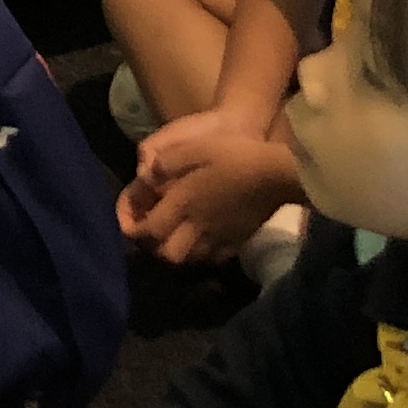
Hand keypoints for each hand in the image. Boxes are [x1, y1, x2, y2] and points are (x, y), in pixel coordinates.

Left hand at [118, 115, 298, 264]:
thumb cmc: (234, 155)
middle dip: (156, 248)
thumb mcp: (193, 148)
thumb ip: (165, 163)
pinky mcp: (239, 241)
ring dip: (179, 252)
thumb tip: (144, 176)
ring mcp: (220, 237)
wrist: (277, 173)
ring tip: (176, 237)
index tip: (130, 225)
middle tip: (154, 234)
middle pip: (169, 254)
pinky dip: (204, 254)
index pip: (151, 229)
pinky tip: (205, 241)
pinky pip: (215, 258)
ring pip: (191, 260)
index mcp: (183, 203)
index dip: (134, 230)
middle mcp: (198, 226)